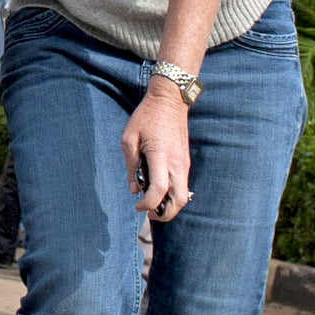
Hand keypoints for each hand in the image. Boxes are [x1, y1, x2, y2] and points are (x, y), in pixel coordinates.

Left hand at [122, 80, 192, 219]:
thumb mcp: (129, 138)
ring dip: (171, 206)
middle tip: (149, 214)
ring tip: (154, 205)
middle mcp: (177, 163)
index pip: (160, 190)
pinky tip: (159, 192)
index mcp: (161, 156)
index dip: (149, 204)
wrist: (170, 100)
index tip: (137, 206)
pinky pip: (183, 185)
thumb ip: (131, 166)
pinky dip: (174, 195)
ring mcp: (184, 163)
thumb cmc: (146, 117)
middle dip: (166, 214)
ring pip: (184, 195)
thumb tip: (134, 190)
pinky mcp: (185, 162)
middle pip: (180, 200)